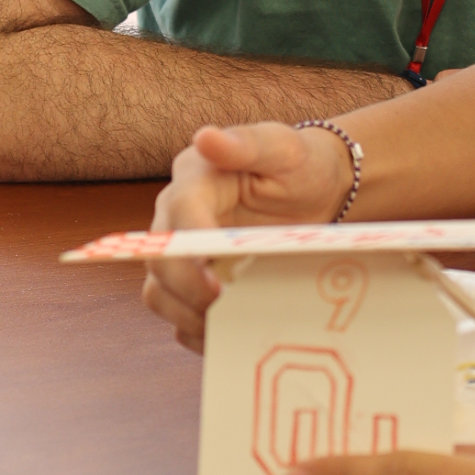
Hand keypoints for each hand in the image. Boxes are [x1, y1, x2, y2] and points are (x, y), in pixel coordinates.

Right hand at [140, 122, 352, 351]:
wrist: (316, 189)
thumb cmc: (299, 164)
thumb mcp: (284, 147)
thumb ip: (248, 143)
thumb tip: (205, 138)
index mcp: (195, 180)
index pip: (179, 214)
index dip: (191, 250)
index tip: (218, 283)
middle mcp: (176, 216)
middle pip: (158, 260)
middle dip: (187, 290)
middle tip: (225, 311)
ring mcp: (181, 251)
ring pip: (159, 291)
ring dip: (186, 316)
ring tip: (227, 329)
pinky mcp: (193, 278)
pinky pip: (178, 312)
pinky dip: (196, 330)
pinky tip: (226, 336)